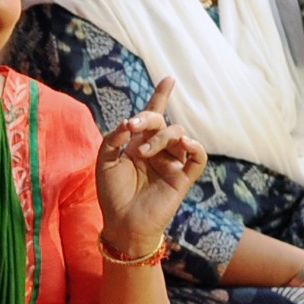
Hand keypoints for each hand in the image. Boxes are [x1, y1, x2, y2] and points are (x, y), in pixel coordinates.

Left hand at [95, 75, 208, 264]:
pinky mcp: (183, 178)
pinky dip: (194, 147)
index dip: (161, 96)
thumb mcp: (105, 161)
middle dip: (149, 118)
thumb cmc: (112, 193)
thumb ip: (114, 138)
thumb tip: (128, 123)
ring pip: (179, 135)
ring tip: (143, 153)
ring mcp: (173, 163)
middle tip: (133, 126)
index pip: (154, 115)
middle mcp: (159, 150)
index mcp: (140, 143)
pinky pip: (198, 157)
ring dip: (161, 138)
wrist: (121, 224)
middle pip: (163, 122)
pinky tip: (184, 144)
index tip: (169, 79)